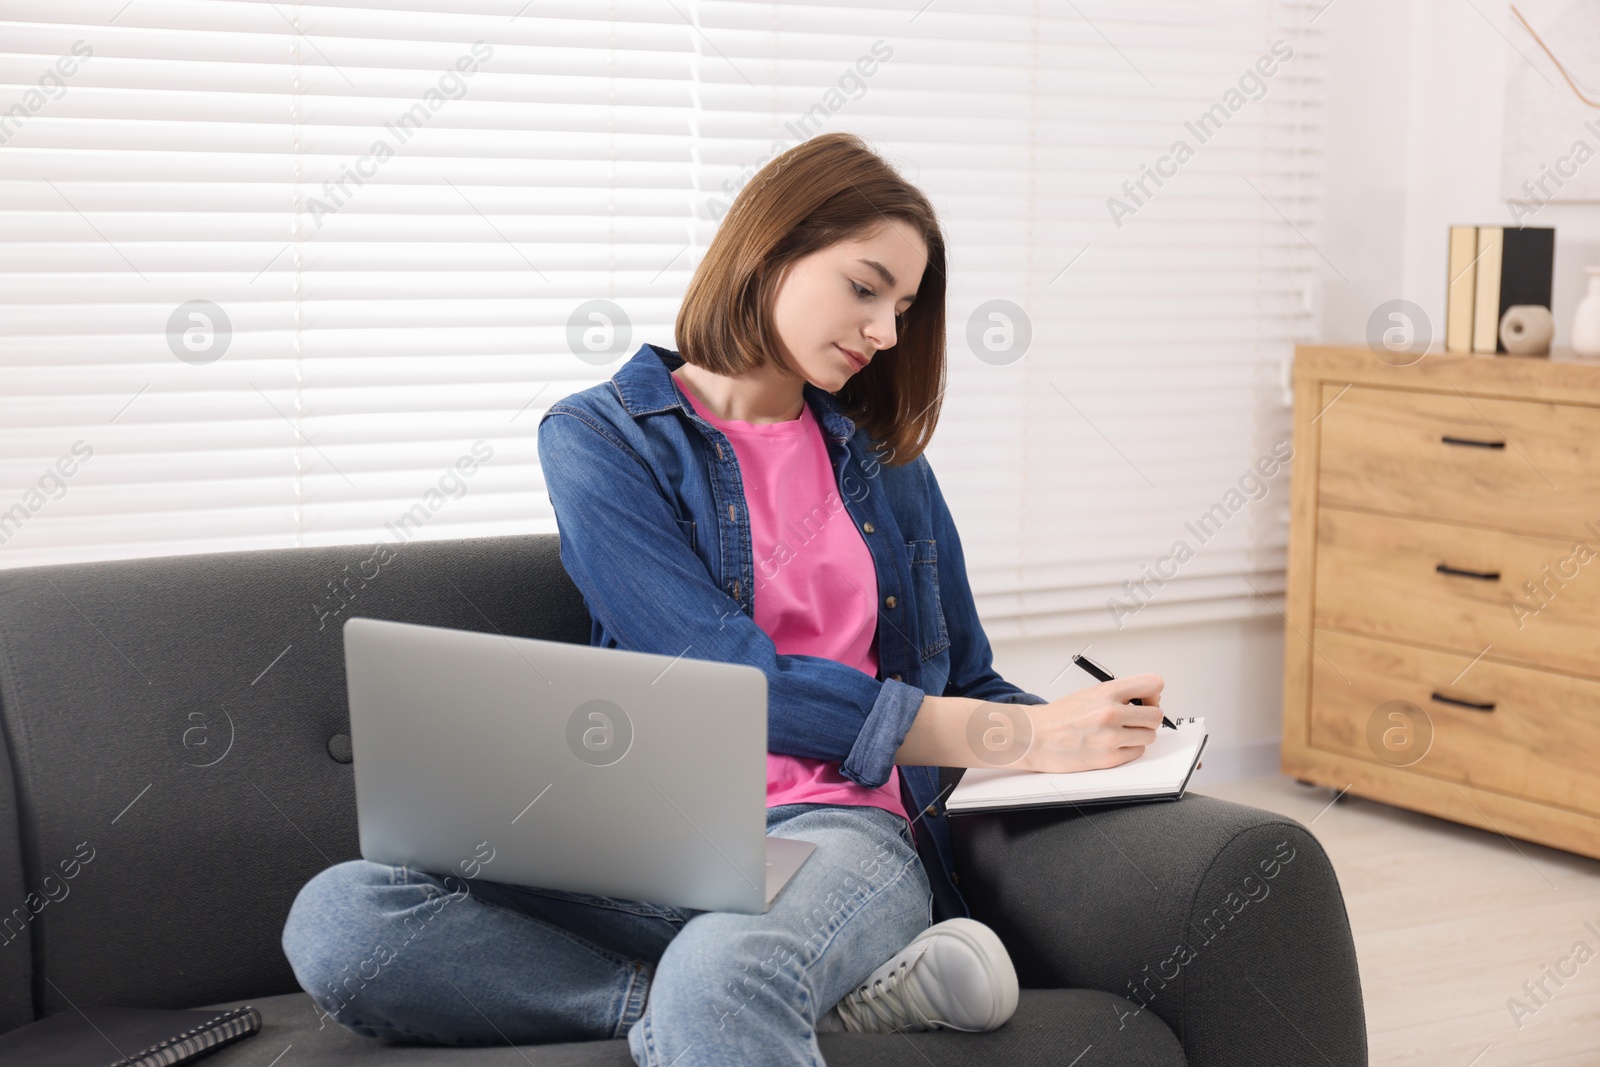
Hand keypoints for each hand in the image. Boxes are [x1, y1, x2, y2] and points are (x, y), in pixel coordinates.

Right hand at [1014, 674, 1165, 773]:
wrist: (1034, 737)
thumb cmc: (1059, 717)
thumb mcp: (1089, 694)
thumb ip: (1118, 694)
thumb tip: (1148, 698)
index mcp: (1106, 692)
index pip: (1153, 684)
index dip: (1154, 694)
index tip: (1147, 700)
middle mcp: (1110, 713)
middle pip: (1156, 715)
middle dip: (1147, 718)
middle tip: (1135, 720)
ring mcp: (1111, 737)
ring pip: (1149, 736)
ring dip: (1138, 735)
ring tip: (1120, 733)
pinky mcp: (1108, 759)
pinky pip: (1137, 753)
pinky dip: (1128, 750)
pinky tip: (1112, 745)